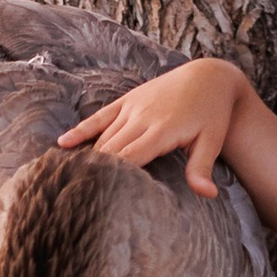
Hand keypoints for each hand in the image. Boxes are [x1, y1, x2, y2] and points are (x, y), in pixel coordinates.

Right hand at [60, 57, 243, 198]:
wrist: (210, 76)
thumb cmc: (212, 114)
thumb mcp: (212, 141)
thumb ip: (202, 168)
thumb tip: (208, 195)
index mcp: (161, 131)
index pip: (130, 159)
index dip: (113, 179)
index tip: (96, 199)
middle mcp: (142, 117)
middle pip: (111, 150)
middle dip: (95, 173)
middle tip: (75, 199)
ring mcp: (132, 106)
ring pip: (103, 137)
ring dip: (88, 157)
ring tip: (67, 182)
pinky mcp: (127, 99)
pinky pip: (100, 116)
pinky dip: (82, 130)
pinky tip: (63, 143)